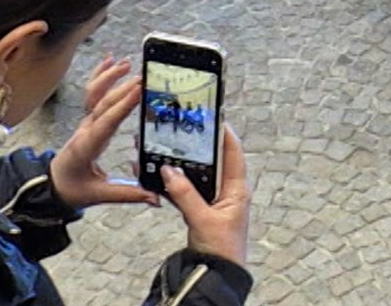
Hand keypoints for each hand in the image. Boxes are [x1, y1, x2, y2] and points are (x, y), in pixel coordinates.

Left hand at [49, 56, 158, 210]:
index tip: (138, 90)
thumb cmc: (72, 189)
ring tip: (127, 64)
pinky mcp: (87, 121)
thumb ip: (129, 194)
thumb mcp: (100, 195)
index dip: (123, 105)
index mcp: (88, 147)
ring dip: (109, 77)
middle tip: (143, 78)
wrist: (52, 186)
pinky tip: (110, 62)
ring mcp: (85, 123)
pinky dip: (100, 75)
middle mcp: (85, 130)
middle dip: (122, 88)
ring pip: (95, 95)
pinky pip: (92, 94)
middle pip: (103, 104)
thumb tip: (156, 197)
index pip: (106, 123)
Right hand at [162, 124, 249, 267]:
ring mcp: (213, 200)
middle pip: (211, 161)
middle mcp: (227, 191)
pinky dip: (171, 184)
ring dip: (178, 164)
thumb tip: (169, 170)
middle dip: (194, 146)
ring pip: (195, 175)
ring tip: (160, 146)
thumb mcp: (203, 219)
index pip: (233, 153)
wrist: (215, 275)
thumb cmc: (220, 249)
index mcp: (237, 189)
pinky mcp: (199, 210)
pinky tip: (154, 174)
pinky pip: (184, 191)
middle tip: (180, 128)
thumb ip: (185, 194)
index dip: (224, 133)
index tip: (213, 116)